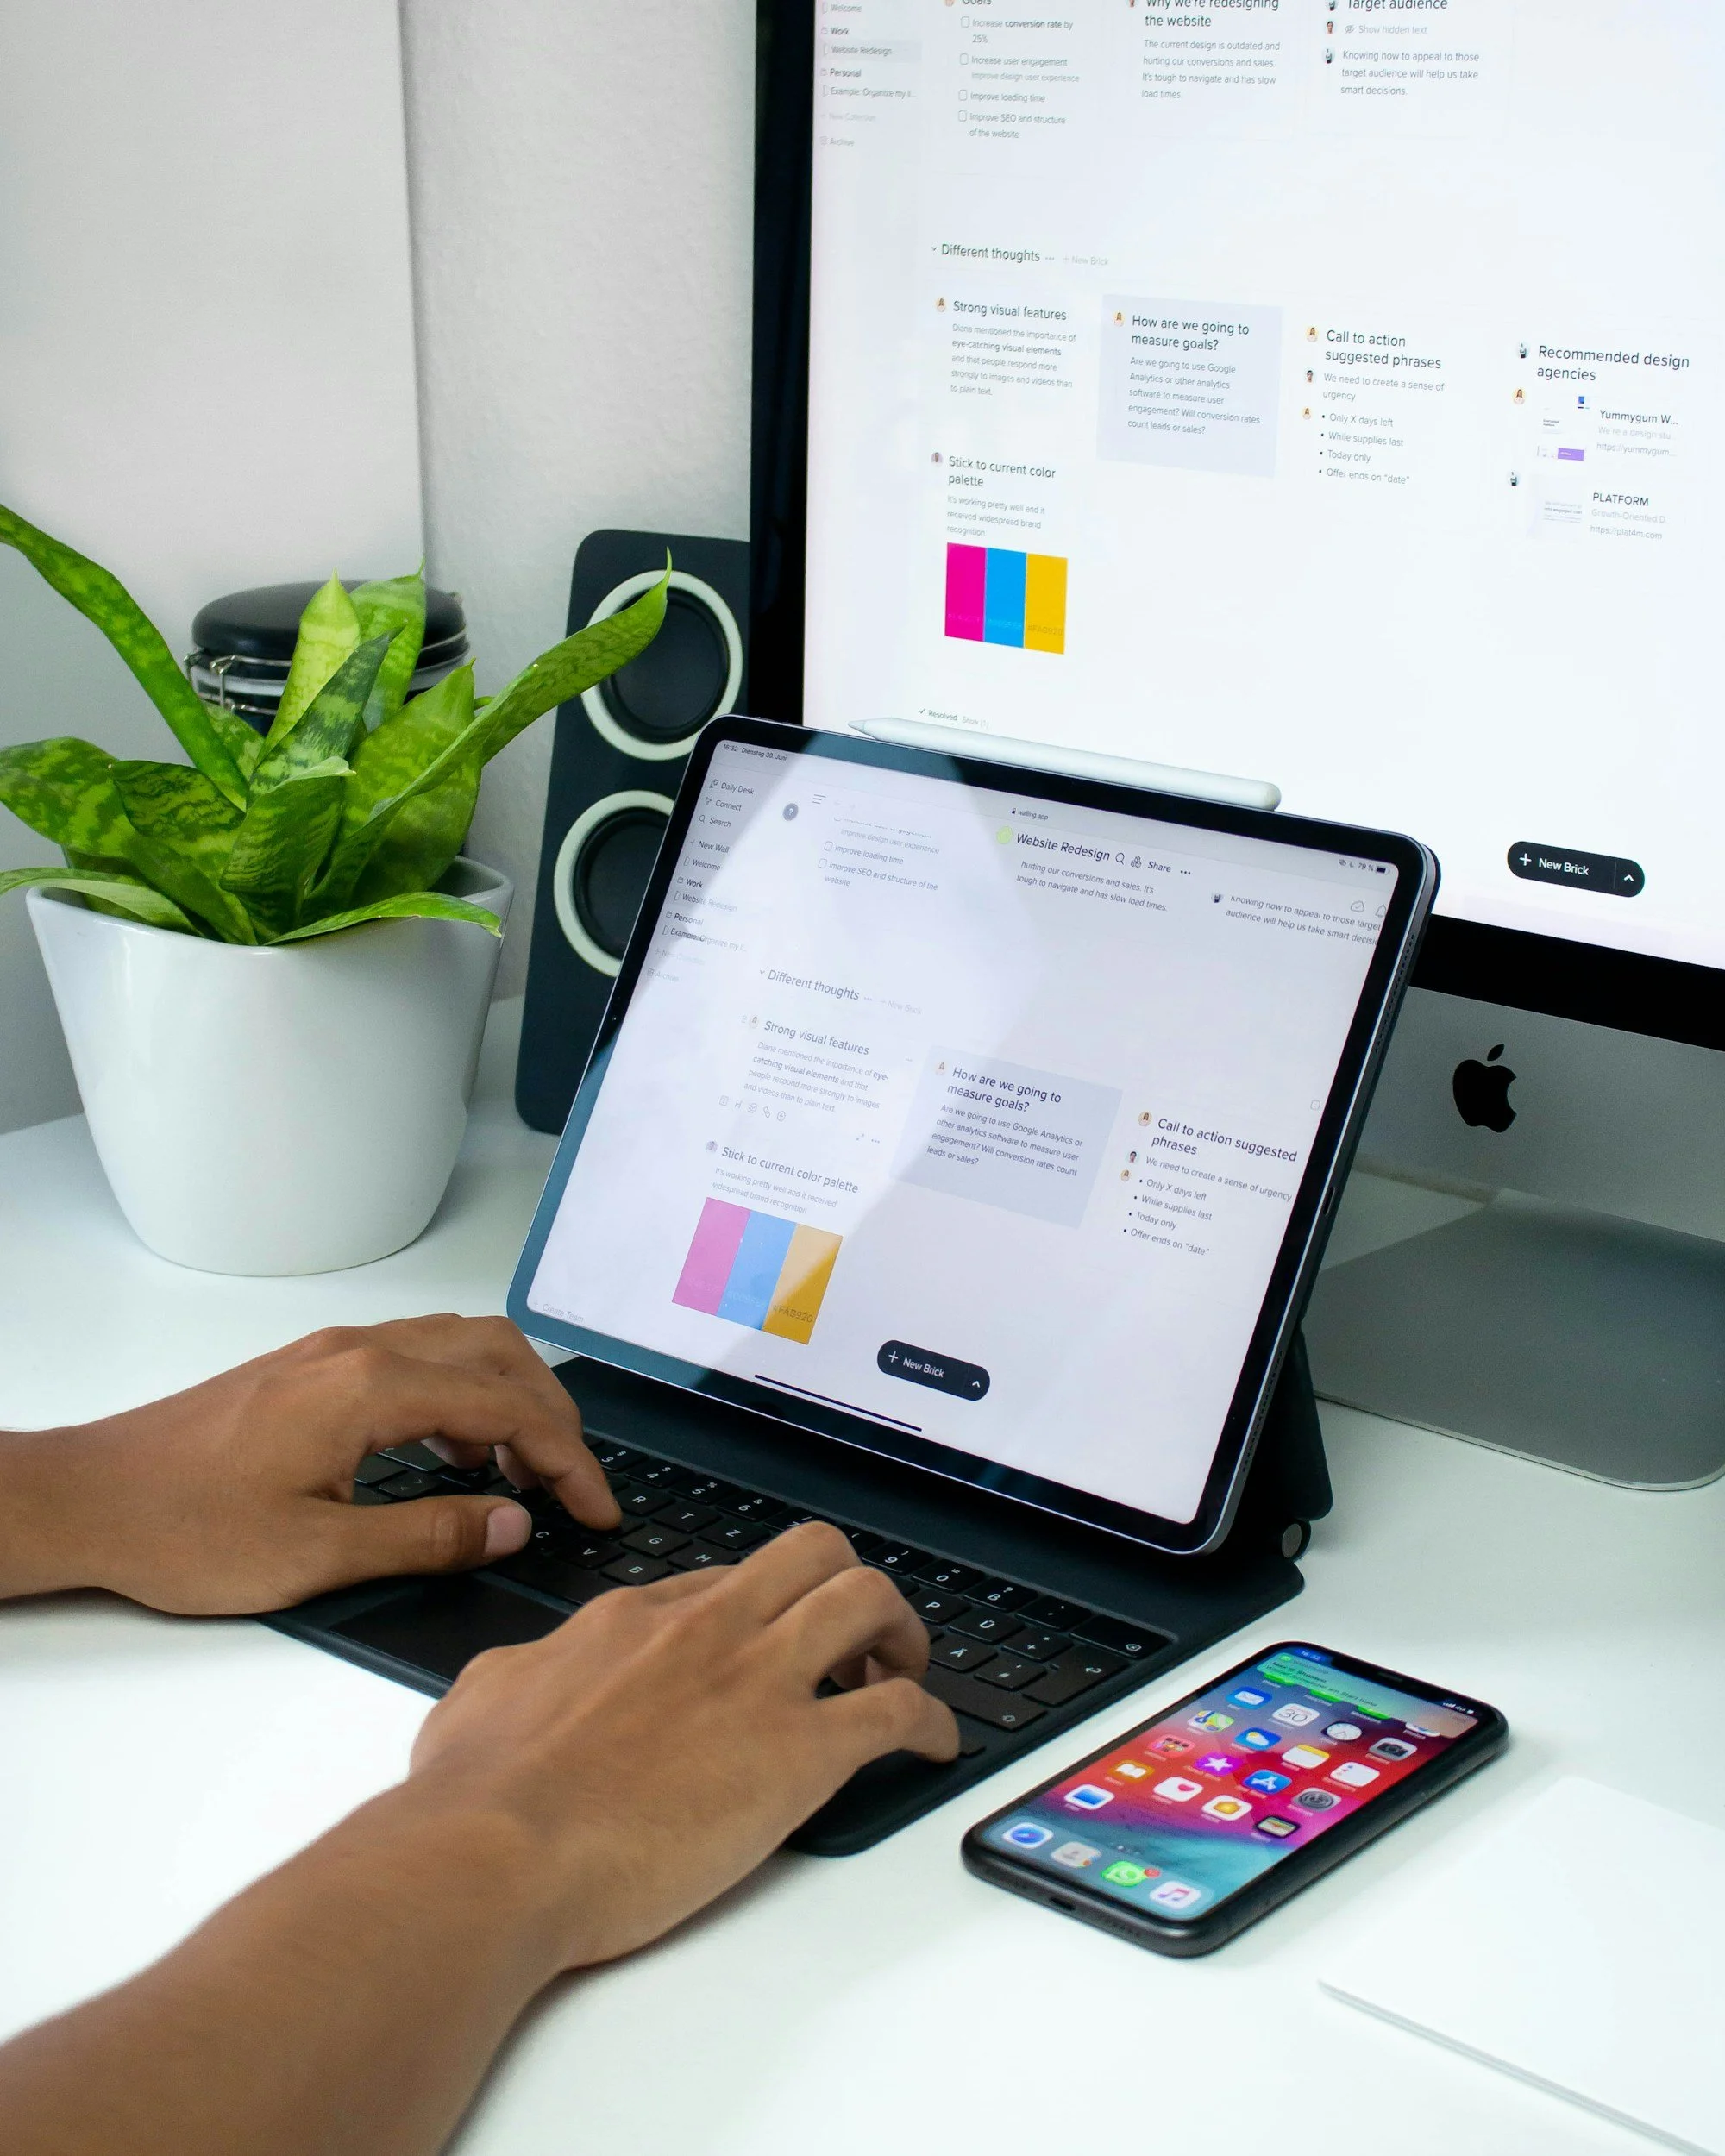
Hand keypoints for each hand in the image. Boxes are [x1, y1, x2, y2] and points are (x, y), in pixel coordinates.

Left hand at [0, 1316, 620, 1613]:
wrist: (88, 1498)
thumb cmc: (183, 1529)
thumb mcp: (317, 1555)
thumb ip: (427, 1535)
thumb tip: (510, 1525)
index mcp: (371, 1388)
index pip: (509, 1408)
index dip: (568, 1461)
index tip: (597, 1510)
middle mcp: (360, 1350)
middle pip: (499, 1356)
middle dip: (554, 1418)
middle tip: (577, 1489)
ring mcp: (333, 1352)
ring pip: (461, 1347)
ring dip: (510, 1400)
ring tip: (526, 1476)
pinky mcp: (311, 1368)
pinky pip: (417, 1358)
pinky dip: (461, 1396)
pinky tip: (454, 1457)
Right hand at [407, 1522, 961, 1968]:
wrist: (493, 1854)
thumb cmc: (474, 1798)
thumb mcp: (482, 1697)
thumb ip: (522, 1674)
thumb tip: (524, 1678)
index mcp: (633, 1621)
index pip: (722, 1583)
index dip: (757, 1610)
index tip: (764, 1642)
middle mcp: (706, 1632)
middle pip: (812, 1555)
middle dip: (844, 1586)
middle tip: (852, 1641)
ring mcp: (757, 1683)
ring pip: (868, 1600)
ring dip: (900, 1634)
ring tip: (902, 1674)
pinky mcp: (799, 1754)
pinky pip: (899, 1711)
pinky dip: (932, 1721)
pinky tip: (933, 1746)